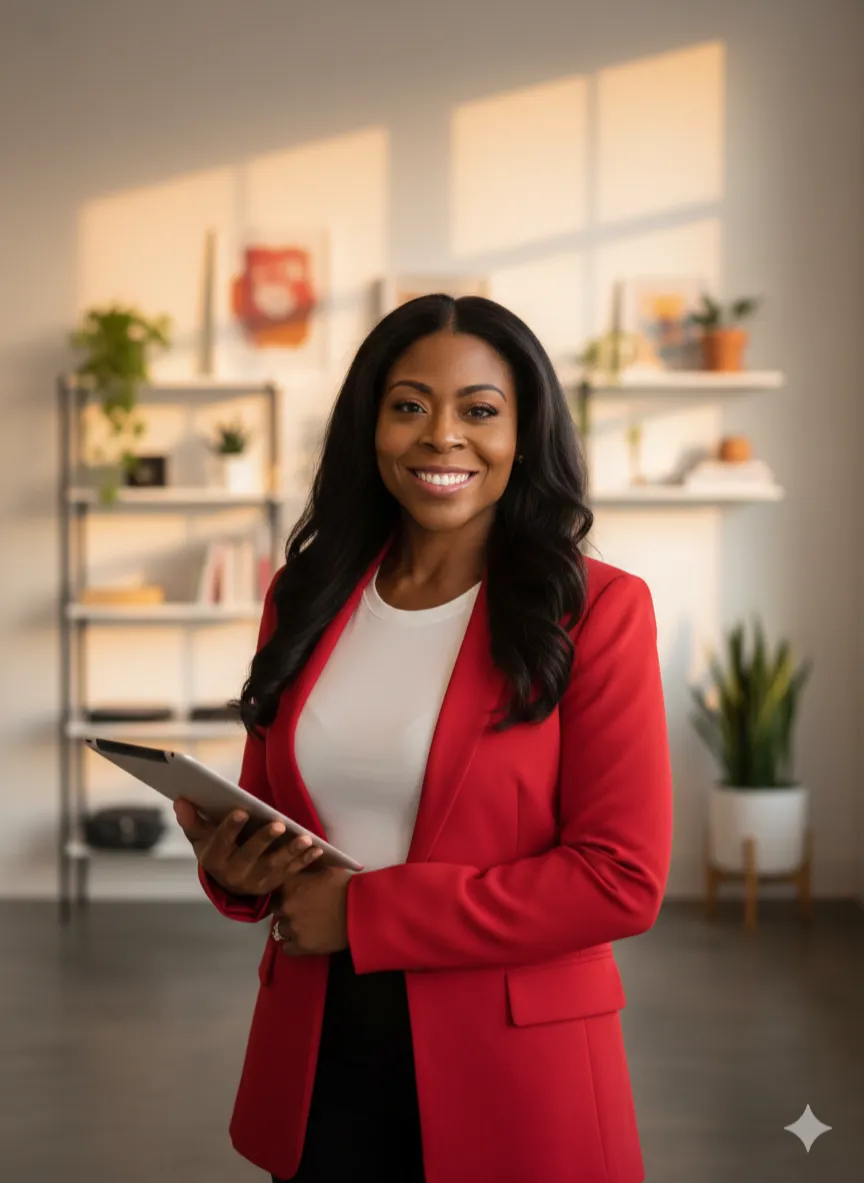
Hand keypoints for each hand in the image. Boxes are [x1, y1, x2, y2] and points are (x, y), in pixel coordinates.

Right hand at [173, 798, 323, 896]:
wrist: (229, 883)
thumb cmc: (216, 850)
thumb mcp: (201, 838)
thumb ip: (192, 820)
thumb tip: (181, 800)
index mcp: (214, 859)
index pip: (221, 842)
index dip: (230, 827)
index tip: (241, 811)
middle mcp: (234, 873)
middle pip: (250, 855)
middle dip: (264, 839)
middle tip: (279, 824)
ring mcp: (256, 880)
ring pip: (275, 866)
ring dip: (291, 852)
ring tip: (305, 838)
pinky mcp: (274, 883)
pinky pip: (291, 872)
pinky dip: (304, 861)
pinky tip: (317, 849)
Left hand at [271, 866, 353, 955]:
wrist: (361, 910)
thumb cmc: (346, 887)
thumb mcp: (326, 872)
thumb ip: (308, 875)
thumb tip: (302, 873)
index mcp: (291, 885)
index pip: (276, 889)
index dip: (285, 892)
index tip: (293, 894)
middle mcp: (286, 906)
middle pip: (276, 910)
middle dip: (286, 910)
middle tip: (301, 911)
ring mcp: (293, 927)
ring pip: (281, 929)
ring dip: (290, 927)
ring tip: (305, 926)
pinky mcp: (301, 946)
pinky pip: (287, 948)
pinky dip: (293, 945)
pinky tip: (305, 939)